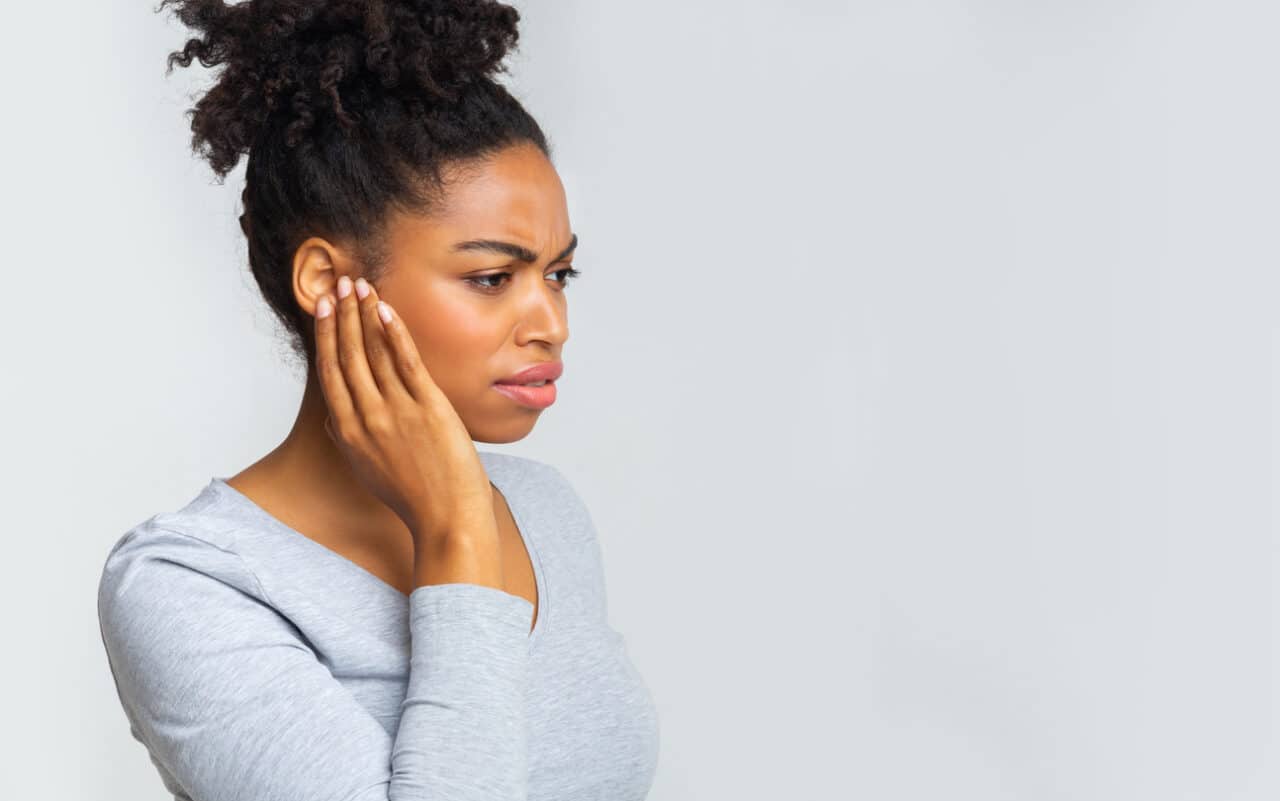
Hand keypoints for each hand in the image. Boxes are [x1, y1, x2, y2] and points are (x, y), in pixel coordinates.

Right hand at [313, 275, 498, 546]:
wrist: (447, 517)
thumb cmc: (412, 496)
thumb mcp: (367, 469)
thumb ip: (348, 439)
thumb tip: (335, 417)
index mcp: (348, 432)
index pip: (330, 372)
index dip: (325, 336)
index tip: (322, 309)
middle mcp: (367, 417)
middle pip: (347, 354)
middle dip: (341, 315)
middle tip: (337, 283)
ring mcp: (397, 411)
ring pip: (373, 352)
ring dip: (364, 314)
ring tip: (359, 286)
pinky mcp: (428, 407)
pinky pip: (406, 361)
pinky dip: (394, 332)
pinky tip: (386, 310)